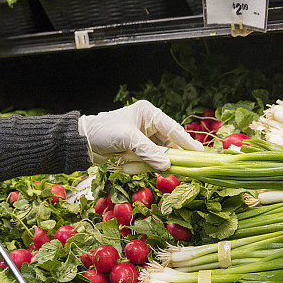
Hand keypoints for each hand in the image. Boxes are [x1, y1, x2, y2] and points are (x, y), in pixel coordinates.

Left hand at [78, 100, 202, 169]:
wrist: (82, 142)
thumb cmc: (103, 132)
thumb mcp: (126, 139)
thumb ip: (148, 151)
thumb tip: (167, 164)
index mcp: (148, 113)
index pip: (173, 128)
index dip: (187, 142)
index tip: (200, 153)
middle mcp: (148, 124)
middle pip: (168, 144)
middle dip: (165, 157)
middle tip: (179, 169)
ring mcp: (143, 138)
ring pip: (157, 155)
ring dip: (147, 163)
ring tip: (129, 163)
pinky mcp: (137, 150)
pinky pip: (147, 161)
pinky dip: (139, 166)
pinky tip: (124, 165)